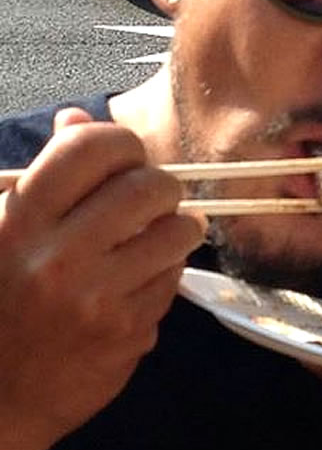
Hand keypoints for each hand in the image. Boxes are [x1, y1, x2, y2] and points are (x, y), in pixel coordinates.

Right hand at [0, 108, 204, 449]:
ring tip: (160, 232)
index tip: (125, 156)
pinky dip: (167, 270)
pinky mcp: (129, 333)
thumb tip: (78, 116)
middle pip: (146, 187)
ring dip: (177, 226)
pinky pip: (173, 279)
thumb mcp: (0, 231)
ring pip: (176, 232)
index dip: (119, 142)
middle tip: (156, 194)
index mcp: (18, 222)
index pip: (89, 148)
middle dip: (161, 183)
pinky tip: (143, 276)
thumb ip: (42, 175)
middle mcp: (58, 258)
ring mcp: (98, 300)